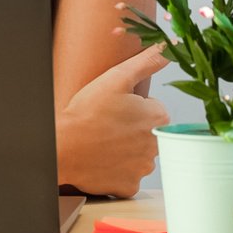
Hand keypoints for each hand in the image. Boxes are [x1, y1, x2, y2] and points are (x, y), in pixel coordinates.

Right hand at [55, 46, 171, 197]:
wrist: (62, 147)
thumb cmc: (86, 113)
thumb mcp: (116, 78)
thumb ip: (147, 62)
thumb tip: (170, 47)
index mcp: (159, 118)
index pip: (154, 108)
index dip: (133, 106)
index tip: (115, 108)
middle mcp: (158, 145)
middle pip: (148, 132)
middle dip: (132, 128)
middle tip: (106, 123)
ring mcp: (143, 168)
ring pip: (138, 154)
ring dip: (125, 149)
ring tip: (102, 141)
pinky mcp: (129, 185)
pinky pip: (127, 176)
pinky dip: (117, 170)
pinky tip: (102, 159)